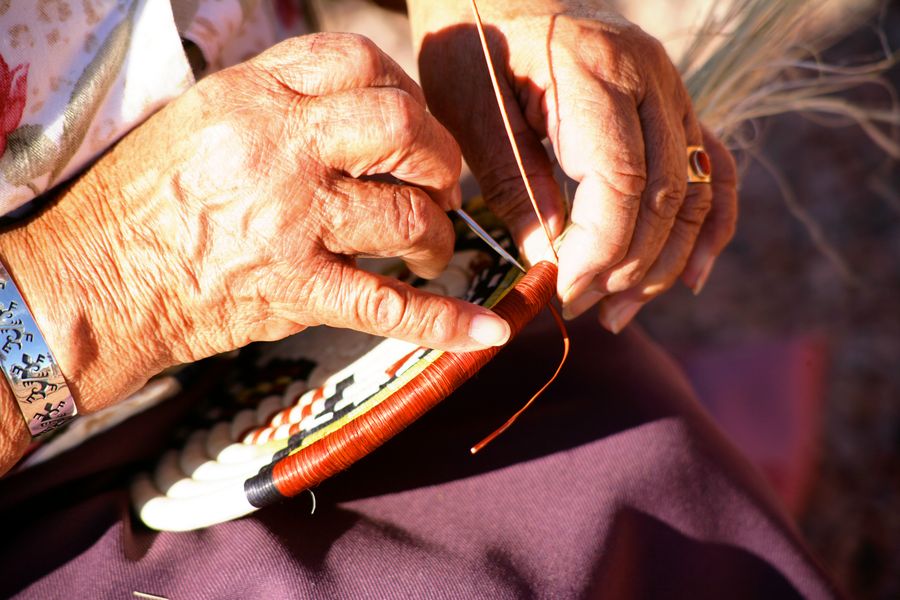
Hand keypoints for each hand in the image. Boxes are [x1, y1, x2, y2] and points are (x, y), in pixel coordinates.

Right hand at [0, 33, 511, 466]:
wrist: (95, 281)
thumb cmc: (145, 199)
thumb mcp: (200, 118)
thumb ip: (278, 103)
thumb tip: (356, 108)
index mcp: (253, 97)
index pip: (358, 63)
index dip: (404, 90)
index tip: (410, 125)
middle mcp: (279, 149)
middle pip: (402, 127)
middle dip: (441, 157)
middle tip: (441, 185)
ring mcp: (290, 221)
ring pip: (407, 214)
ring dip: (438, 234)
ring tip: (431, 250)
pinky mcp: (294, 290)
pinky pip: (389, 306)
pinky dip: (445, 323)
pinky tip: (486, 332)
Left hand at [410, 1, 737, 330]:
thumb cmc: (476, 47)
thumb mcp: (473, 114)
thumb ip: (515, 186)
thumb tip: (551, 263)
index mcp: (597, 72)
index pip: (623, 184)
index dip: (598, 250)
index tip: (562, 290)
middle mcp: (652, 79)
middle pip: (664, 198)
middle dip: (624, 267)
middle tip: (579, 307)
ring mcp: (674, 93)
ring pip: (695, 195)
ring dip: (664, 264)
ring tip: (619, 312)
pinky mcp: (677, 109)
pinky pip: (713, 174)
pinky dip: (708, 229)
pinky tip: (690, 278)